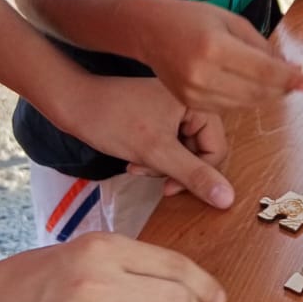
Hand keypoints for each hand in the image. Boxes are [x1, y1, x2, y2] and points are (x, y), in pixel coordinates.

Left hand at [65, 74, 234, 208]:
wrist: (73, 104)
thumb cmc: (114, 122)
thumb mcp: (157, 153)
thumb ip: (194, 176)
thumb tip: (229, 199)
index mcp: (200, 102)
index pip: (217, 149)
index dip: (197, 174)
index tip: (169, 188)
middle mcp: (192, 102)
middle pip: (200, 151)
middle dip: (174, 168)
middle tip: (147, 172)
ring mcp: (176, 108)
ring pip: (184, 151)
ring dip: (161, 165)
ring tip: (137, 166)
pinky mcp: (160, 116)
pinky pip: (170, 145)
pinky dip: (154, 158)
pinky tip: (134, 160)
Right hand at [137, 0, 302, 111]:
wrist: (147, 30)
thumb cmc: (191, 18)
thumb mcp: (231, 21)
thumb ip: (261, 46)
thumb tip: (290, 68)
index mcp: (215, 48)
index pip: (263, 71)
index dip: (289, 78)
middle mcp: (203, 75)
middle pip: (257, 92)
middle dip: (281, 87)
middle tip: (295, 78)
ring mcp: (194, 93)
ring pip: (246, 103)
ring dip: (266, 94)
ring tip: (273, 78)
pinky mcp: (190, 103)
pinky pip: (229, 107)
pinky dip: (245, 98)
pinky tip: (247, 83)